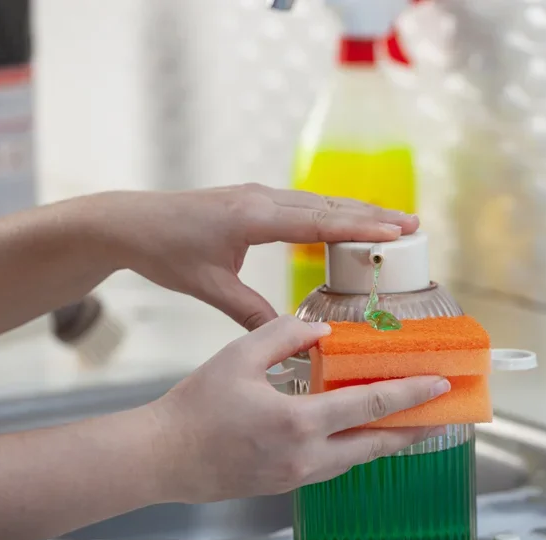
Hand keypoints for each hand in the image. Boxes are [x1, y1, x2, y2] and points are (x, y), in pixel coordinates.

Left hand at [92, 184, 418, 330]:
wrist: (131, 222)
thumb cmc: (166, 251)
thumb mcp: (210, 286)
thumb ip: (250, 311)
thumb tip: (289, 337)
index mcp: (254, 216)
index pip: (318, 221)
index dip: (360, 227)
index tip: (396, 231)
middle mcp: (262, 199)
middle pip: (329, 205)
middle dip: (373, 214)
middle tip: (414, 225)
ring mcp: (259, 196)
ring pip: (319, 202)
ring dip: (357, 211)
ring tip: (395, 222)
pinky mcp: (254, 200)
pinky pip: (303, 205)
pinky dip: (333, 213)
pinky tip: (347, 222)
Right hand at [148, 315, 449, 503]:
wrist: (163, 457)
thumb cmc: (196, 406)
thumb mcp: (240, 357)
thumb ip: (285, 336)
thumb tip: (324, 331)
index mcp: (298, 422)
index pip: (369, 406)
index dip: (409, 393)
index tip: (439, 384)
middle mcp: (305, 456)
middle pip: (375, 444)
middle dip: (413, 428)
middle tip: (441, 414)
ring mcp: (296, 476)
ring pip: (356, 459)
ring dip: (386, 441)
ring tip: (409, 424)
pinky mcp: (285, 484)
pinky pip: (333, 467)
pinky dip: (355, 450)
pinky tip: (359, 435)